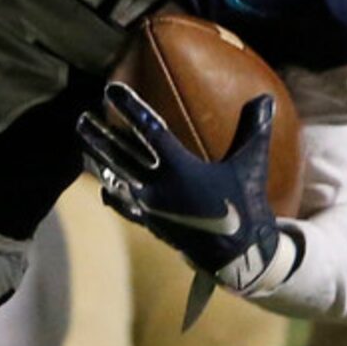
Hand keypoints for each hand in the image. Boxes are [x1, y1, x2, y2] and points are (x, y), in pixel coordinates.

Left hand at [78, 84, 290, 295]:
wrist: (238, 255)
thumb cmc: (245, 205)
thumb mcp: (251, 164)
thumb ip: (254, 129)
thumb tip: (265, 96)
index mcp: (181, 169)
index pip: (149, 131)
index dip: (129, 108)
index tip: (109, 90)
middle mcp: (159, 188)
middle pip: (120, 156)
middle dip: (99, 135)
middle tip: (81, 118)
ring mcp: (151, 208)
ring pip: (117, 179)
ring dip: (99, 160)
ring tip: (84, 143)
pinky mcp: (152, 224)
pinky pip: (125, 206)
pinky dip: (113, 194)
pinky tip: (105, 187)